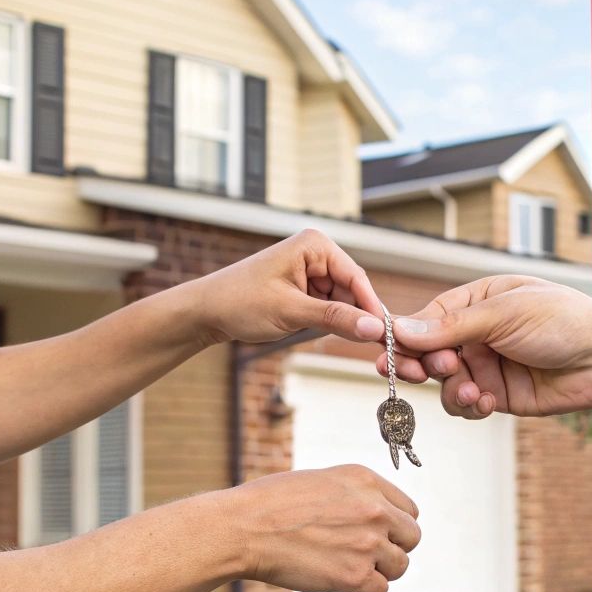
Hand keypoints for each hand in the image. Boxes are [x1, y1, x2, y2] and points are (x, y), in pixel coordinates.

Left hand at [185, 229, 386, 346]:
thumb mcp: (291, 312)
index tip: (387, 336)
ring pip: (341, 301)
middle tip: (370, 347)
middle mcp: (315, 252)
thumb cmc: (240, 302)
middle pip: (352, 290)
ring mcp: (309, 270)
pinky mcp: (302, 287)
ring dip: (340, 321)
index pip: (357, 277)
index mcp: (315, 245)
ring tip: (332, 339)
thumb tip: (374, 329)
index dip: (372, 308)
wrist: (205, 311)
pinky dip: (327, 322)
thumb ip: (335, 318)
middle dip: (356, 316)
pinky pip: (327, 306)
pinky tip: (318, 333)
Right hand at [224, 465, 421, 591]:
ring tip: (355, 570)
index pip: (409, 509)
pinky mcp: (355, 575)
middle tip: (369, 556)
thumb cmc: (271, 503)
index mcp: (366, 480)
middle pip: (412, 537)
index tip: (379, 535)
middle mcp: (375, 509)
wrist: (244, 528)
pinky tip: (352, 589)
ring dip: (381, 572)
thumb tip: (374, 517)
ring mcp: (368, 543)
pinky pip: (380, 590)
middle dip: (394, 548)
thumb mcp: (321, 481)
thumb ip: (354, 495)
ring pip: (400, 566)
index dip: (395, 525)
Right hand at [375, 275, 591, 418]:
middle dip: (422, 366)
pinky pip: (468, 406)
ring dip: (451, 390)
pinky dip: (471, 407)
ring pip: (444, 385)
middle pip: (427, 354)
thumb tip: (400, 329)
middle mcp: (476, 334)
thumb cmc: (563, 320)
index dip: (403, 338)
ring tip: (473, 390)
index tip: (384, 353)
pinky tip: (488, 402)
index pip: (424, 320)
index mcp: (475, 302)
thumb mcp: (504, 314)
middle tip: (422, 373)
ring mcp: (487, 366)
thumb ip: (450, 326)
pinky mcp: (500, 395)